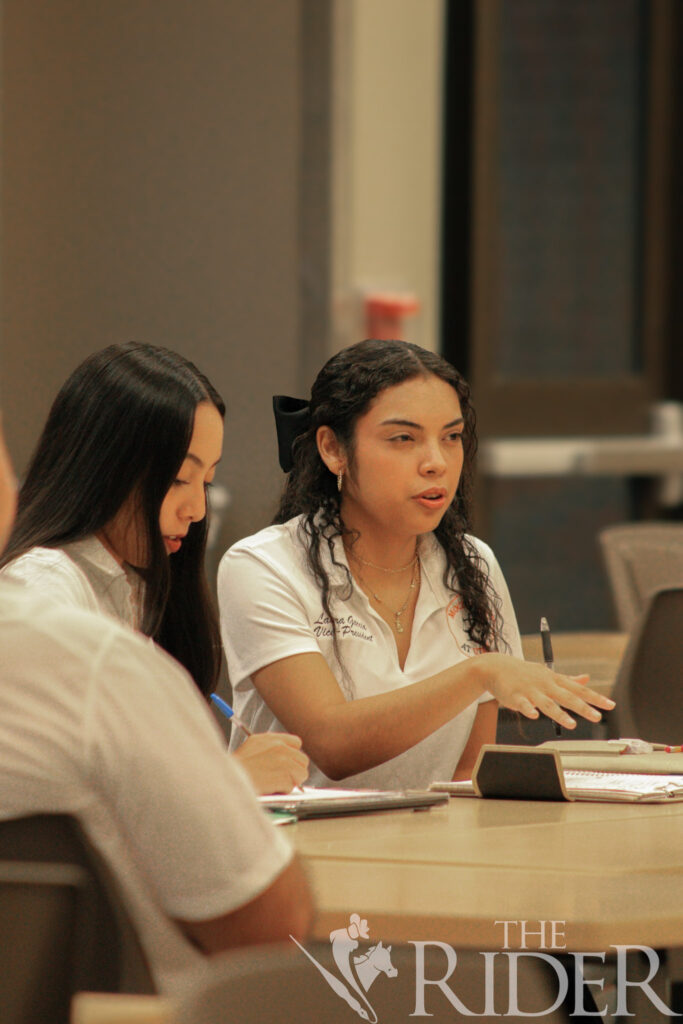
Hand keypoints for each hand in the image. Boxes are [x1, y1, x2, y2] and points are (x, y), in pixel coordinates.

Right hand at [232, 732, 308, 794]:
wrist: (227, 779)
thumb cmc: (237, 767)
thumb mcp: (252, 746)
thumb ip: (270, 746)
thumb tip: (284, 756)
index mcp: (272, 738)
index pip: (296, 743)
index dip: (294, 755)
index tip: (289, 763)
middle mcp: (280, 747)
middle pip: (303, 760)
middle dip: (296, 770)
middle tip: (283, 778)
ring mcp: (284, 761)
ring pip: (302, 774)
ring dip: (291, 782)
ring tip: (275, 784)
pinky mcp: (284, 776)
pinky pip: (293, 786)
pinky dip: (284, 790)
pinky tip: (271, 788)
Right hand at [478, 654, 614, 728]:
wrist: (496, 667)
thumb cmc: (525, 673)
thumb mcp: (547, 673)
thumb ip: (567, 679)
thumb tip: (586, 678)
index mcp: (554, 680)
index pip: (578, 689)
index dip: (595, 697)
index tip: (610, 705)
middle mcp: (545, 684)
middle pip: (567, 697)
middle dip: (583, 707)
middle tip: (597, 717)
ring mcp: (530, 690)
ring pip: (547, 703)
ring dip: (559, 713)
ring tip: (571, 723)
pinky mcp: (515, 696)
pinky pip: (523, 704)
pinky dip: (528, 709)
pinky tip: (533, 715)